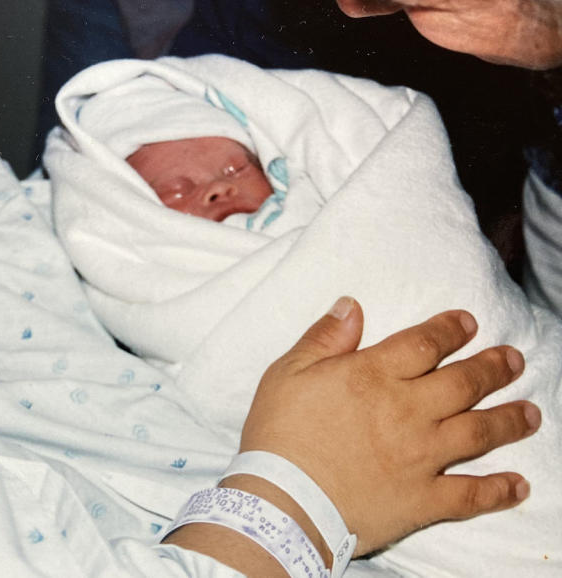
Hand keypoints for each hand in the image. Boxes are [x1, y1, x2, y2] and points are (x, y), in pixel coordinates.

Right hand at [237, 297, 540, 554]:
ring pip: (479, 431)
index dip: (450, 330)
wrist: (280, 501)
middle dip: (493, 368)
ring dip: (510, 420)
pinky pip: (472, 494)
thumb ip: (323, 339)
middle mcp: (407, 410)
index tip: (468, 323)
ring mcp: (421, 456)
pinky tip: (518, 485)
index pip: (425, 343)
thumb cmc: (277, 435)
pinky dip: (499, 490)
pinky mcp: (423, 499)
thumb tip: (352, 306)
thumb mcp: (287, 374)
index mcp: (373, 375)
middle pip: (464, 382)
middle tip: (512, 360)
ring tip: (530, 413)